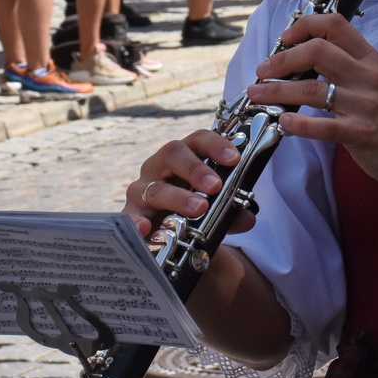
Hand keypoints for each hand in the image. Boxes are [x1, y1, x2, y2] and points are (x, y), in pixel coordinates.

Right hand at [122, 129, 246, 239]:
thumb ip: (232, 212)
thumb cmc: (190, 211)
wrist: (165, 237)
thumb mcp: (215, 210)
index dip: (216, 145)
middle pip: (173, 153)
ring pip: (155, 187)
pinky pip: (130, 217)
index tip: (234, 159)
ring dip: (178, 197)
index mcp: (185, 157)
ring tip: (198, 208)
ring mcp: (142, 190)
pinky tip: (146, 229)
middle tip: (215, 186)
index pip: (198, 140)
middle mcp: (160, 167)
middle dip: (195, 168)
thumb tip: (247, 217)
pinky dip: (137, 222)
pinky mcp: (130, 215)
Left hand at [245, 13, 377, 191]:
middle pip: (318, 51)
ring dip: (277, 90)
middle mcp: (369, 77)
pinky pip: (323, 126)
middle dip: (282, 59)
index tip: (284, 38)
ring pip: (312, 88)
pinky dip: (298, 124)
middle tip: (263, 70)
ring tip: (257, 95)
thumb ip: (348, 67)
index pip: (336, 26)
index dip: (304, 25)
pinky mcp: (362, 134)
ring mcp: (366, 105)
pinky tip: (283, 122)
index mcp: (372, 60)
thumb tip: (305, 57)